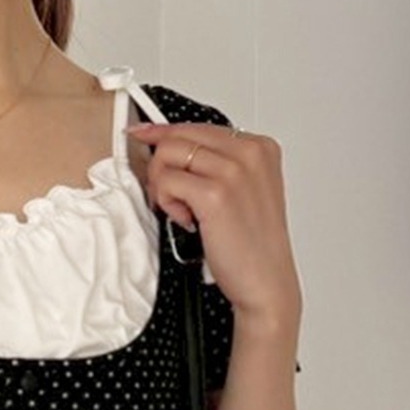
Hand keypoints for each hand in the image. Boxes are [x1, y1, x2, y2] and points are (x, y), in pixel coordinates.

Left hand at [124, 117, 301, 328]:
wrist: (266, 282)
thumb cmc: (253, 247)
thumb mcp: (245, 192)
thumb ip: (220, 167)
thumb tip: (178, 153)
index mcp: (259, 147)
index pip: (199, 126)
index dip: (165, 133)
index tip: (144, 134)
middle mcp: (249, 152)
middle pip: (180, 134)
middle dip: (161, 165)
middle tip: (166, 196)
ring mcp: (233, 170)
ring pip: (168, 153)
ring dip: (163, 185)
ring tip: (181, 211)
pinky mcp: (215, 194)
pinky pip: (168, 182)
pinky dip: (168, 202)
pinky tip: (186, 221)